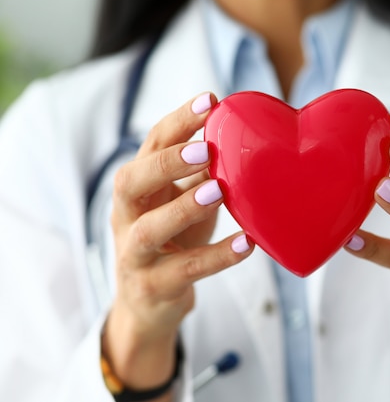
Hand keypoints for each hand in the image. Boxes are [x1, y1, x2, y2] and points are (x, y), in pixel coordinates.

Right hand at [104, 93, 253, 390]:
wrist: (148, 303)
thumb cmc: (173, 242)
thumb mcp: (183, 202)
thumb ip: (202, 174)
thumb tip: (238, 137)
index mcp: (137, 187)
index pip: (150, 145)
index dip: (177, 122)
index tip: (210, 100)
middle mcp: (126, 216)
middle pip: (131, 181)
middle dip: (168, 162)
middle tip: (207, 149)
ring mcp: (133, 253)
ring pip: (149, 229)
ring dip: (184, 207)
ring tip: (219, 190)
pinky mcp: (151, 286)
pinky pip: (184, 271)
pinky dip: (217, 256)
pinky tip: (247, 244)